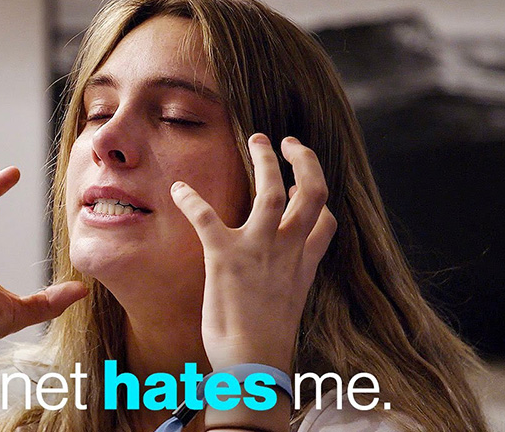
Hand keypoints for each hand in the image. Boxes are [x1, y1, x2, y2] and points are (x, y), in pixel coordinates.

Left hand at [170, 134, 335, 370]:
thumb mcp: (288, 305)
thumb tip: (282, 266)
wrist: (251, 365)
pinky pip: (206, 217)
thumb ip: (290, 277)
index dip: (318, 201)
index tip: (304, 187)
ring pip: (271, 190)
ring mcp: (259, 250)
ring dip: (265, 160)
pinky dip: (190, 200)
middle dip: (303, 160)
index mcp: (303, 264)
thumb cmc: (264, 340)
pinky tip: (178, 190)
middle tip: (286, 142)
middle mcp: (288, 250)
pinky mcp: (226, 257)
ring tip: (257, 139)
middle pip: (312, 192)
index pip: (326, 222)